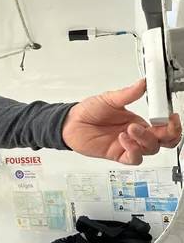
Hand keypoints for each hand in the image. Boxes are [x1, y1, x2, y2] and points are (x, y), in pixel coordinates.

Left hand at [62, 79, 181, 164]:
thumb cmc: (89, 111)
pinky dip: (133, 149)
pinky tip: (123, 138)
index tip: (172, 116)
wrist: (71, 123)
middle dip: (169, 134)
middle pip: (163, 141)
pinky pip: (133, 158)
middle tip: (164, 126)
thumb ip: (127, 94)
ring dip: (145, 139)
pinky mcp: (117, 154)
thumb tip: (142, 84)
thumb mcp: (109, 99)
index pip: (163, 127)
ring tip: (131, 128)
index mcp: (138, 121)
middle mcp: (135, 135)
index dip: (172, 125)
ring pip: (150, 149)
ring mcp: (127, 145)